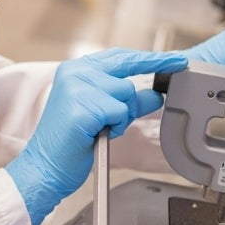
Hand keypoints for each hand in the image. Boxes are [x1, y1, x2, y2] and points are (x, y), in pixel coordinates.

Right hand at [5, 48, 187, 224]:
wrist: (45, 167)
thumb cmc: (70, 143)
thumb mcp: (103, 115)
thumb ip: (128, 102)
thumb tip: (155, 95)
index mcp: (74, 70)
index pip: (118, 56)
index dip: (147, 57)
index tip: (171, 58)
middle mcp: (74, 73)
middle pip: (126, 65)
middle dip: (155, 64)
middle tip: (179, 63)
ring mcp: (77, 88)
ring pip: (126, 92)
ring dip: (123, 115)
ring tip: (101, 128)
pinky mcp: (83, 108)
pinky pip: (120, 111)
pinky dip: (116, 126)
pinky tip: (97, 134)